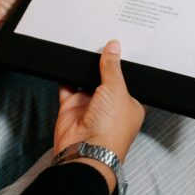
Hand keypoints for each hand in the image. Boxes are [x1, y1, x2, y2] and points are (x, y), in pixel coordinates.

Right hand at [55, 40, 145, 169]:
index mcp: (128, 104)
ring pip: (85, 81)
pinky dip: (66, 76)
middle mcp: (109, 106)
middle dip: (101, 65)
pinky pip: (67, 87)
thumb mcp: (117, 90)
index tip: (120, 46)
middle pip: (105, 78)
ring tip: (85, 48)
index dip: (123, 64)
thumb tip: (114, 47)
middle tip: (100, 43)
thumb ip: (112, 67)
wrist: (85, 152)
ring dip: (83, 69)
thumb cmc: (111, 130)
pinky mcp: (72, 108)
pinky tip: (68, 63)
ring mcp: (89, 106)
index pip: (127, 79)